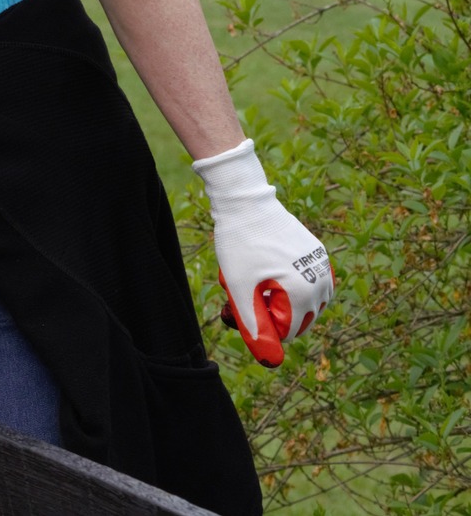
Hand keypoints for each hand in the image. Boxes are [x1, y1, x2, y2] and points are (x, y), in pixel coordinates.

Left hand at [194, 139, 332, 366]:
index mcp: (305, 293)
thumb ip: (254, 325)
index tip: (241, 306)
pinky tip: (269, 271)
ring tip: (259, 281)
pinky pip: (310, 280)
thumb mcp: (240, 288)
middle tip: (247, 291)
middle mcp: (322, 281)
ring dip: (285, 300)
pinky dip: (292, 284)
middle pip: (301, 317)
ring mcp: (322, 265)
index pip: (288, 331)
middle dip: (273, 312)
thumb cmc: (239, 246)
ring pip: (308, 300)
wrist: (246, 203)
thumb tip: (269, 359)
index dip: (262, 324)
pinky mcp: (318, 252)